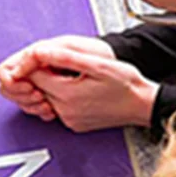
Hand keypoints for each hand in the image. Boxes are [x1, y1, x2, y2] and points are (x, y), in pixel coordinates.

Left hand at [0, 36, 116, 122]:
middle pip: (36, 88)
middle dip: (41, 73)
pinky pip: (58, 108)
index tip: (45, 56)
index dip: (34, 62)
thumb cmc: (127, 85)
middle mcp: (65, 111)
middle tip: (58, 63)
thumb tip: (39, 53)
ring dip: (50, 85)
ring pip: (45, 98)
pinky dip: (60, 97)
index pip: (32, 76)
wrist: (143, 105)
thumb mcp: (97, 64)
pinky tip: (75, 88)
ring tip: (69, 75)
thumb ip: (65, 57)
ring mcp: (70, 120)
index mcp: (68, 95)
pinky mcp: (75, 124)